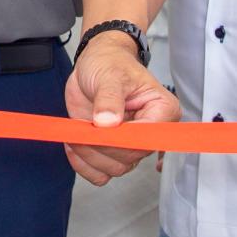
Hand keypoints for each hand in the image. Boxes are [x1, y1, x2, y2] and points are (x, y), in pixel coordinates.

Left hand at [64, 31, 177, 184]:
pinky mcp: (113, 152)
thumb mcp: (109, 74)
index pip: (146, 138)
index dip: (120, 139)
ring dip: (89, 156)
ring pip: (115, 168)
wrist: (95, 64)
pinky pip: (101, 174)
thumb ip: (109, 97)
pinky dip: (84, 165)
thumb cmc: (109, 63)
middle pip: (130, 156)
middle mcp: (151, 132)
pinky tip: (74, 146)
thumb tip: (108, 122)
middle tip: (82, 128)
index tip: (98, 128)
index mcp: (162, 111)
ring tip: (75, 133)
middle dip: (100, 146)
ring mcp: (131, 144)